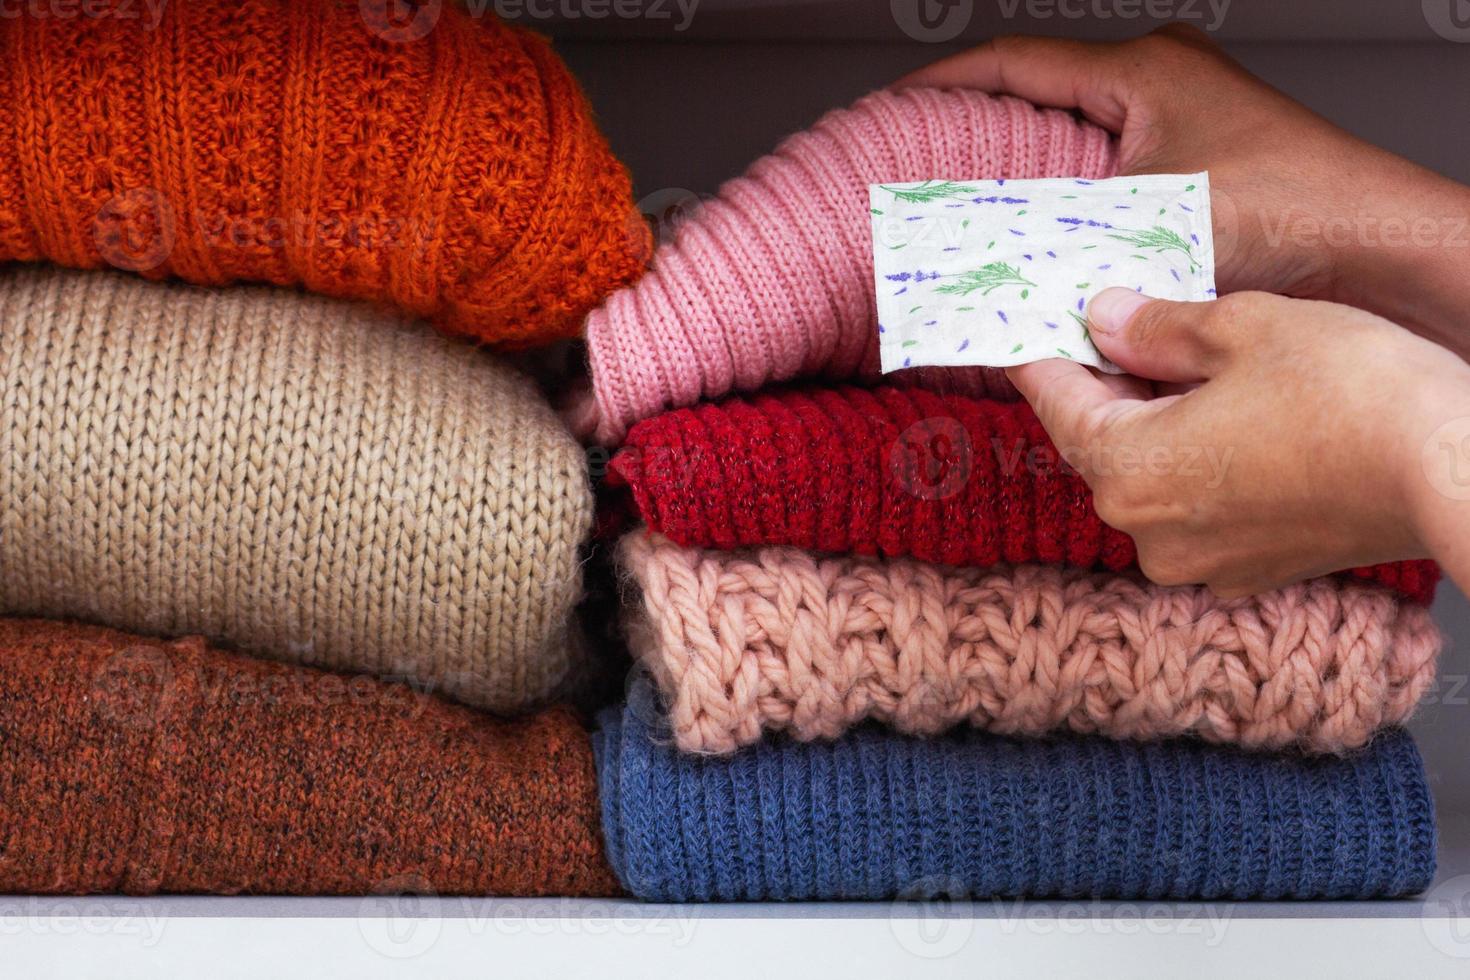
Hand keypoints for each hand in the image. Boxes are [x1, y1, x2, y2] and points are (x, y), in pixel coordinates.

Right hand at [898, 28, 1469, 360]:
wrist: (1376, 245)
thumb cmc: (1292, 214)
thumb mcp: (1140, 222)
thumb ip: (1049, 238)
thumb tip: (975, 261)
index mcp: (1142, 70)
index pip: (1014, 60)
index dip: (944, 82)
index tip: (896, 102)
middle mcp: (1165, 81)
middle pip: (1043, 93)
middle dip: (981, 126)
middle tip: (927, 159)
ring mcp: (1188, 116)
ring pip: (1080, 133)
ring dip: (1030, 168)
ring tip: (980, 203)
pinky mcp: (1203, 156)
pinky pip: (1113, 164)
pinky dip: (1076, 193)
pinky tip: (1056, 234)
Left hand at [1006, 287, 1469, 597]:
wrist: (1454, 470)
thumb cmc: (1353, 393)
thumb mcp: (1242, 327)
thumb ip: (1157, 325)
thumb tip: (1106, 318)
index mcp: (1127, 470)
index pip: (1056, 401)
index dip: (1041, 354)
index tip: (1024, 328)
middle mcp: (1150, 533)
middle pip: (1101, 442)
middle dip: (1108, 384)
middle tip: (1118, 326)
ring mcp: (1201, 562)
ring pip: (1151, 477)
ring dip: (1157, 424)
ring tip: (1190, 366)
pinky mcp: (1251, 570)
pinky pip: (1199, 508)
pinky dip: (1200, 465)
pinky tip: (1233, 420)